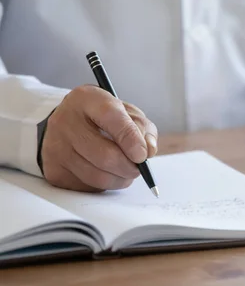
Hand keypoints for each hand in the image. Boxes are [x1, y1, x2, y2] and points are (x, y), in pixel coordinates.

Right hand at [41, 85, 157, 191]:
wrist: (66, 124)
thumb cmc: (101, 118)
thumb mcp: (125, 112)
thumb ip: (142, 128)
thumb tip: (149, 150)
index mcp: (87, 99)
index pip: (111, 117)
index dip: (130, 139)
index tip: (143, 155)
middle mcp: (66, 121)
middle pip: (104, 155)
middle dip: (129, 167)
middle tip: (139, 168)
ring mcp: (56, 146)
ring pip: (97, 176)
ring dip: (120, 179)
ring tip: (126, 171)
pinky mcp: (53, 169)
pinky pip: (87, 186)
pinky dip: (105, 184)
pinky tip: (107, 173)